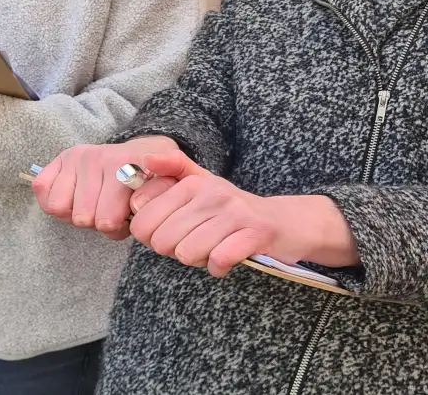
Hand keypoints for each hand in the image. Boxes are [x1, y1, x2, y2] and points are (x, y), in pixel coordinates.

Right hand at [33, 136, 181, 238]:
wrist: (141, 151)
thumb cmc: (149, 179)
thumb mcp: (168, 185)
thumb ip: (162, 190)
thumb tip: (137, 193)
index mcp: (127, 165)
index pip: (107, 222)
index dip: (116, 229)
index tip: (126, 218)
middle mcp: (99, 157)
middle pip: (82, 219)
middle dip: (95, 222)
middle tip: (108, 211)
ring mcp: (78, 157)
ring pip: (60, 208)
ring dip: (76, 214)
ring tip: (93, 204)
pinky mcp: (61, 158)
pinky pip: (43, 190)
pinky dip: (56, 202)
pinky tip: (74, 198)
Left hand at [128, 151, 359, 276]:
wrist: (285, 222)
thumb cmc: (233, 208)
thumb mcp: (202, 182)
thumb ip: (172, 169)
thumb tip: (145, 160)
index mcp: (192, 182)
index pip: (143, 221)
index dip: (151, 237)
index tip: (172, 232)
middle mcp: (211, 192)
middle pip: (163, 241)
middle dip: (175, 251)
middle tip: (195, 243)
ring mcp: (234, 212)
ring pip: (187, 253)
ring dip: (198, 260)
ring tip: (212, 249)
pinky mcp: (254, 234)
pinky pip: (217, 261)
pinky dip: (219, 268)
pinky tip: (228, 258)